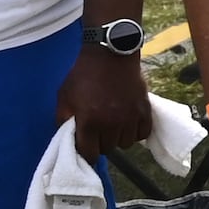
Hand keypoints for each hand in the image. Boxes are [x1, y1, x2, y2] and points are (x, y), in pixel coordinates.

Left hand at [55, 46, 152, 164]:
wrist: (110, 54)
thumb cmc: (83, 75)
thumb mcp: (64, 96)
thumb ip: (64, 119)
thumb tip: (68, 136)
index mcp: (90, 121)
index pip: (89, 154)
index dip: (86, 153)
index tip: (85, 147)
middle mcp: (111, 124)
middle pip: (108, 149)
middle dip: (101, 143)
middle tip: (98, 131)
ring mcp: (130, 118)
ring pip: (125, 143)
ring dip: (118, 138)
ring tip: (113, 126)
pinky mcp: (144, 111)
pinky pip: (142, 134)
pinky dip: (135, 132)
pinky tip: (128, 124)